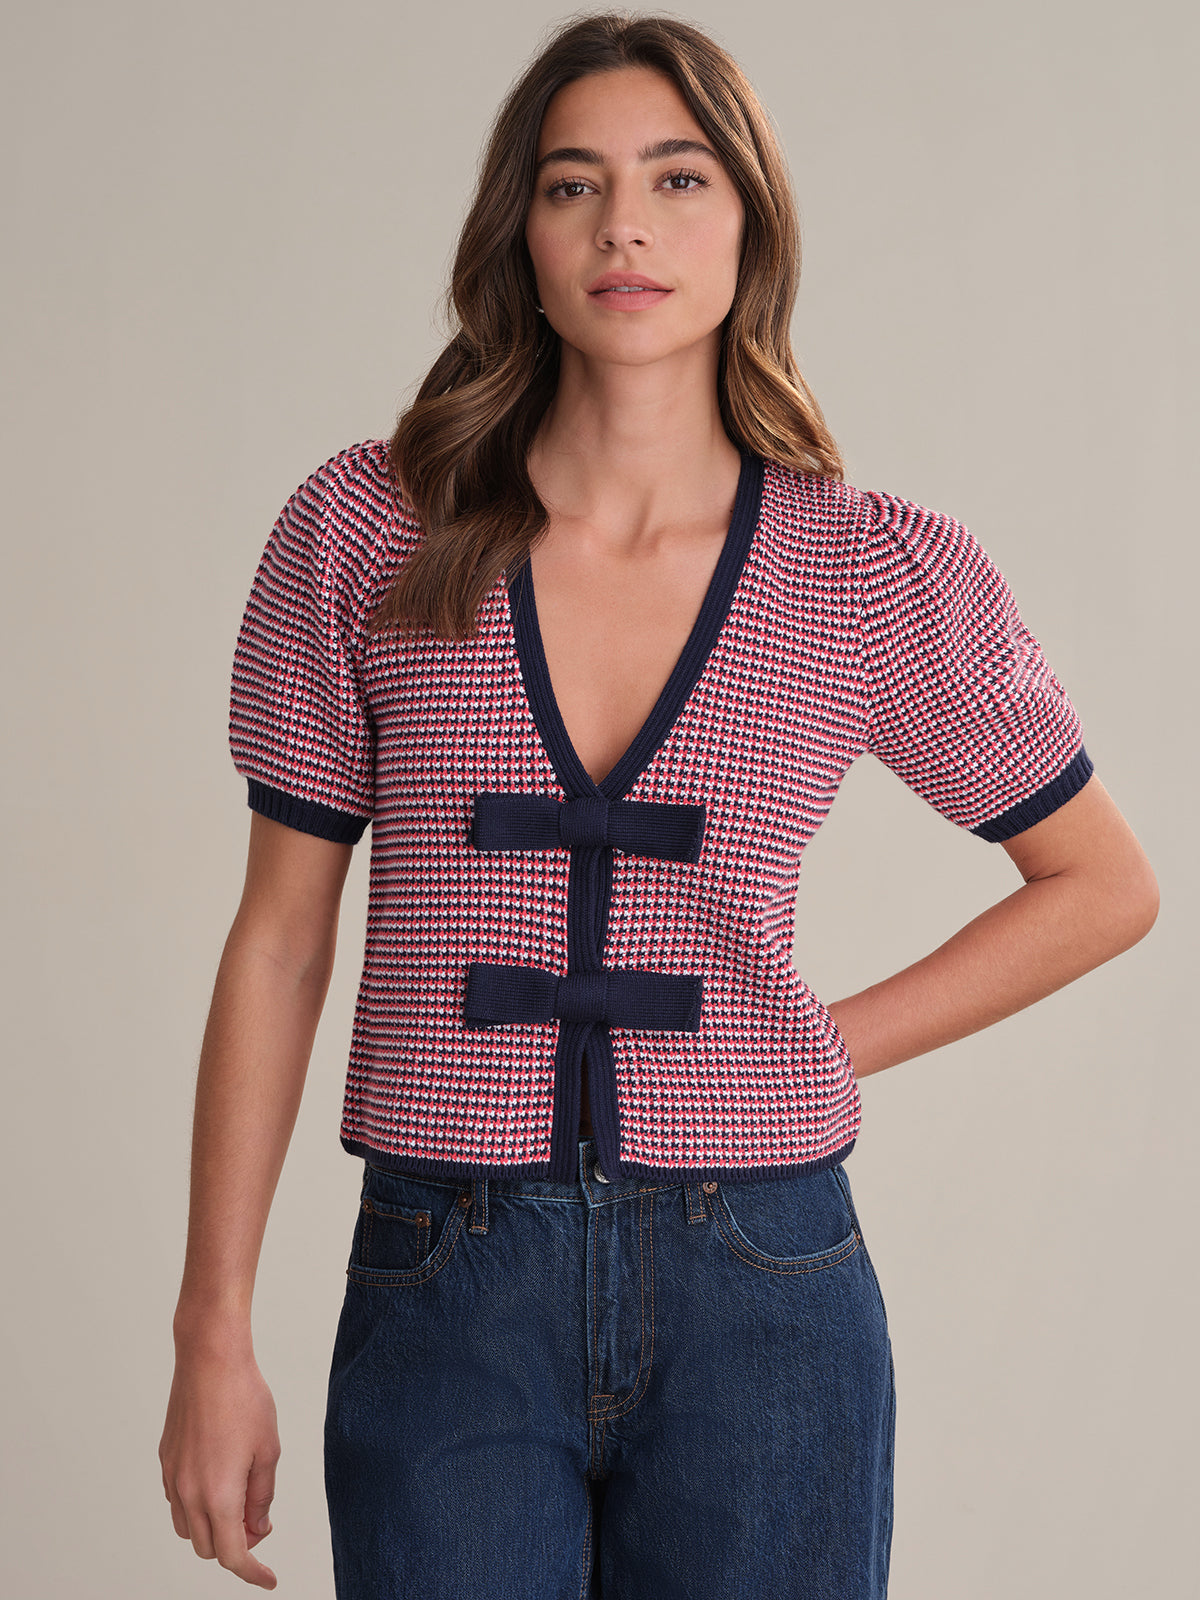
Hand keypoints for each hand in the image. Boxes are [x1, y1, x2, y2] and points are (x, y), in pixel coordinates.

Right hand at [159, 1341, 280, 1588]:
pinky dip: (197, 1506)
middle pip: (209, 1548)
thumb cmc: (244, 1398)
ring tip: (240, 1500)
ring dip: (213, 1528)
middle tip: (260, 1522)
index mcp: (218, 1495)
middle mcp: (188, 1494)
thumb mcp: (268, 1450)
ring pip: (188, 1529)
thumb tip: (258, 1527)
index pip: (232, 1555)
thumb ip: (262, 1496)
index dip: (252, 1572)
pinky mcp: (165, 1461)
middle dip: (236, 1546)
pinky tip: (218, 1481)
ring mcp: (172, 1478)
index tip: (268, 1579)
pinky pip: (177, 1502)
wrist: (210, 1361)